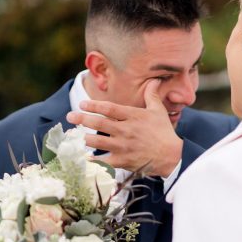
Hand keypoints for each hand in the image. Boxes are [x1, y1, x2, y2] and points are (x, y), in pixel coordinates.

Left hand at [67, 80, 182, 177]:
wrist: (171, 156)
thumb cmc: (164, 132)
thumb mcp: (159, 111)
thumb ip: (152, 95)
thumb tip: (154, 79)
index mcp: (133, 116)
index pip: (109, 108)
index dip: (93, 105)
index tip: (82, 103)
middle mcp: (126, 130)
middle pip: (99, 123)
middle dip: (82, 119)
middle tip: (70, 116)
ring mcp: (123, 146)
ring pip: (98, 141)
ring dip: (85, 138)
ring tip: (75, 136)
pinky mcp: (123, 161)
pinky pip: (104, 161)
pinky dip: (94, 160)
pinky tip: (84, 158)